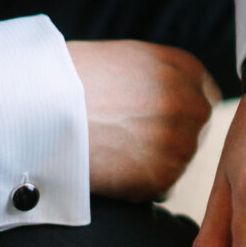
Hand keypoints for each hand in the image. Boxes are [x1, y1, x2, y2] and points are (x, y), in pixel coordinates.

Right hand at [67, 40, 220, 201]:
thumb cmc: (77, 77)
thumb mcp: (133, 58)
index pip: (203, 97)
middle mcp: (193, 105)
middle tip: (126, 135)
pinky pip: (159, 188)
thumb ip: (167, 77)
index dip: (178, 111)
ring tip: (112, 147)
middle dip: (168, 137)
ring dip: (152, 162)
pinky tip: (110, 166)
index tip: (152, 116)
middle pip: (194, 132)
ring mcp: (182, 143)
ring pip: (178, 161)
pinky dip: (138, 185)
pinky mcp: (163, 179)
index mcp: (188, 70)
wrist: (42, 106)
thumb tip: (185, 99)